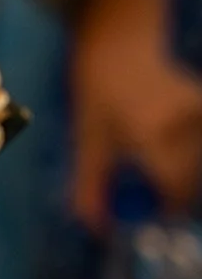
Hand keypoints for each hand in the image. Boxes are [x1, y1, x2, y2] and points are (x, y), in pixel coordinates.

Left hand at [71, 0, 201, 226]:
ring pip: (199, 162)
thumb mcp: (88, 141)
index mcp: (148, 129)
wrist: (121, 50)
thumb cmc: (98, 97)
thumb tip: (96, 228)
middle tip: (156, 193)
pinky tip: (172, 140)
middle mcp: (180, 118)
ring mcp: (199, 108)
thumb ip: (90, 187)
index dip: (168, 205)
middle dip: (174, 190)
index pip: (172, 182)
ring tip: (156, 154)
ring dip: (183, 171)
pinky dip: (191, 154)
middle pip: (190, 176)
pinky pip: (200, 147)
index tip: (159, 214)